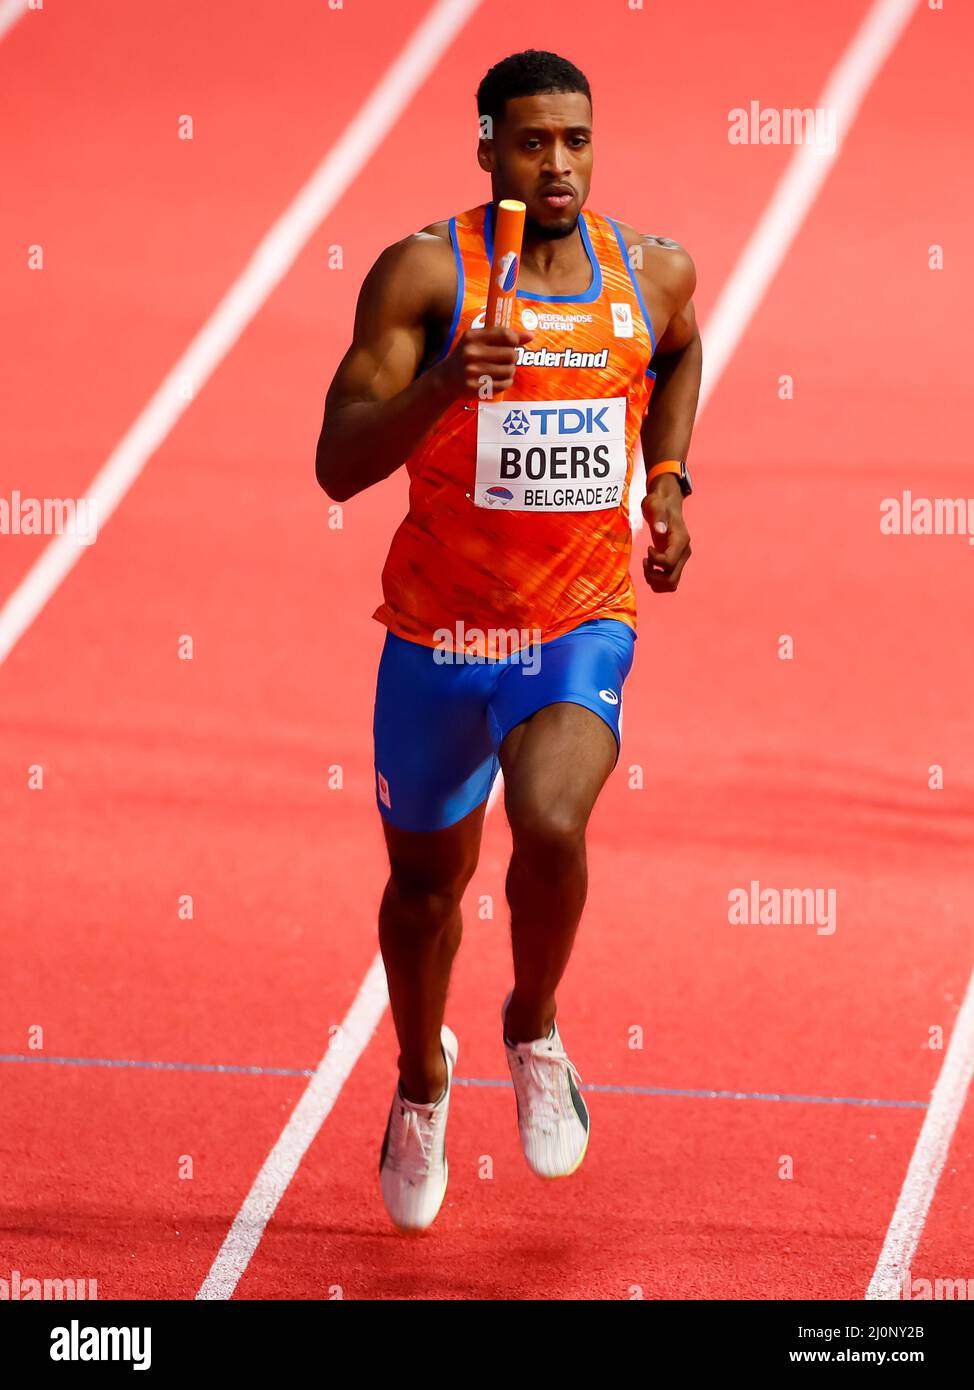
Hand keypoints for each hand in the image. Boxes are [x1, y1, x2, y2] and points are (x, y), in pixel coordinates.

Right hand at [442, 326, 532, 396]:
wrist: (445, 379)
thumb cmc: (466, 356)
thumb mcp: (478, 341)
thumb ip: (503, 336)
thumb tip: (530, 335)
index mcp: (472, 337)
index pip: (505, 335)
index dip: (515, 339)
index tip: (513, 344)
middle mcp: (471, 353)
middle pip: (510, 354)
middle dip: (513, 357)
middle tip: (508, 359)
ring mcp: (473, 372)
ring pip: (509, 370)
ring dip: (510, 370)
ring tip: (503, 369)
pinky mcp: (476, 388)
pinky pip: (504, 384)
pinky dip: (506, 382)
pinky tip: (499, 379)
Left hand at [642, 475, 690, 591]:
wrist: (666, 504)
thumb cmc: (658, 503)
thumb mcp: (655, 506)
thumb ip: (658, 517)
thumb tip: (659, 530)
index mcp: (681, 541)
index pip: (668, 563)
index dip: (654, 561)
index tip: (648, 549)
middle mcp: (684, 553)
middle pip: (671, 580)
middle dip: (653, 576)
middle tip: (645, 562)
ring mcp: (680, 559)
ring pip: (671, 584)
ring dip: (655, 581)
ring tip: (647, 565)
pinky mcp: (675, 562)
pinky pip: (669, 580)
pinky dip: (657, 579)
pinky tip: (650, 566)